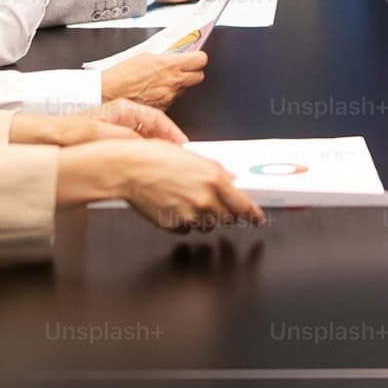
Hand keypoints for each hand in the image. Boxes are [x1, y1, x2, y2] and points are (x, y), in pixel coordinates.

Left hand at [8, 100, 185, 146]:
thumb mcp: (98, 132)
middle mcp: (122, 117)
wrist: (46, 139)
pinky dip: (144, 157)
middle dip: (168, 142)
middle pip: (154, 128)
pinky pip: (135, 148)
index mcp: (123, 109)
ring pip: (146, 139)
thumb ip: (125, 138)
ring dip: (157, 150)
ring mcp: (117, 129)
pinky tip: (145, 168)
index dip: (172, 132)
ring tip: (166, 163)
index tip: (182, 144)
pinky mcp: (112, 143)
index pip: (157, 118)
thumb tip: (145, 147)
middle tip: (179, 156)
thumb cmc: (67, 132)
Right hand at [100, 50, 207, 108]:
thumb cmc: (121, 75)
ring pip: (185, 90)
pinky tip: (154, 93)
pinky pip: (172, 101)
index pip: (200, 59)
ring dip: (178, 85)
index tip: (196, 58)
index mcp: (170, 65)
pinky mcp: (164, 108)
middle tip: (184, 70)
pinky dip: (166, 97)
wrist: (108, 94)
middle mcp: (173, 82)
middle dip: (193, 72)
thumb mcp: (145, 57)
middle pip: (199, 76)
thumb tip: (173, 56)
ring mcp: (170, 97)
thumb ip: (164, 57)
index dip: (198, 58)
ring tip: (162, 82)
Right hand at [115, 141, 264, 231]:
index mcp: (214, 179)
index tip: (257, 219)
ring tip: (187, 199)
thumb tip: (231, 178)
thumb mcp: (193, 157)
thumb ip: (216, 170)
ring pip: (207, 225)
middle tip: (214, 203)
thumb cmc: (157, 157)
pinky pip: (186, 229)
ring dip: (204, 217)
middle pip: (227, 218)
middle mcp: (206, 200)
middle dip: (225, 213)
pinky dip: (184, 222)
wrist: (130, 169)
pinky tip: (174, 206)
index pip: (243, 204)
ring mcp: (190, 215)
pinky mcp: (173, 226)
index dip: (253, 214)